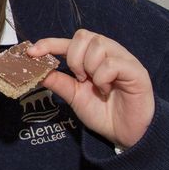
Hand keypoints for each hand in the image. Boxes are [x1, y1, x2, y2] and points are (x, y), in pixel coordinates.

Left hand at [29, 29, 154, 148]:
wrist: (124, 133)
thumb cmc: (102, 112)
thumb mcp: (73, 95)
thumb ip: (57, 80)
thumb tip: (34, 70)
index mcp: (93, 56)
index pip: (69, 41)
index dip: (49, 43)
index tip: (32, 53)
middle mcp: (109, 53)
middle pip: (83, 36)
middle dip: (74, 58)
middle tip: (78, 78)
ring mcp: (124, 59)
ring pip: (98, 45)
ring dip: (89, 68)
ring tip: (95, 85)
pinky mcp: (136, 70)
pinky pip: (112, 64)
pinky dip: (102, 78)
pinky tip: (106, 89)